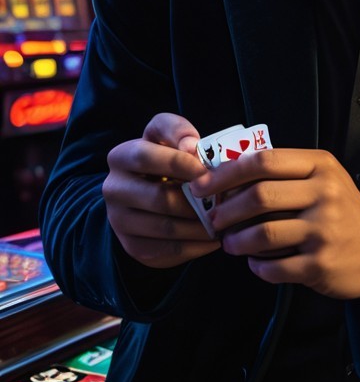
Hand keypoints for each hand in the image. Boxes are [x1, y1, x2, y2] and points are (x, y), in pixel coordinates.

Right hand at [103, 113, 220, 268]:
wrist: (146, 191)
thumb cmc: (165, 157)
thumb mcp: (166, 135)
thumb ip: (177, 131)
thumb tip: (191, 146)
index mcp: (120, 156)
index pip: (145, 157)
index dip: (179, 162)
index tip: (206, 170)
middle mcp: (113, 190)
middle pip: (159, 198)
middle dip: (196, 201)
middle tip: (224, 201)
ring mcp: (120, 221)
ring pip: (166, 228)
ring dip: (200, 226)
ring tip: (224, 220)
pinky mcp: (133, 246)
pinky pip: (168, 250)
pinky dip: (196, 246)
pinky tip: (214, 238)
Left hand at [189, 148, 359, 298]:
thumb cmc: (339, 210)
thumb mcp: (321, 179)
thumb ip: (283, 173)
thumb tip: (226, 174)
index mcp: (320, 166)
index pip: (265, 160)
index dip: (227, 173)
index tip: (202, 185)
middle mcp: (324, 194)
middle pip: (260, 196)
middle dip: (226, 210)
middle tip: (212, 220)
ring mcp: (323, 231)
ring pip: (263, 234)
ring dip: (236, 241)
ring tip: (230, 243)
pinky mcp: (320, 264)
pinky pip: (274, 267)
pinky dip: (256, 267)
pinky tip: (254, 263)